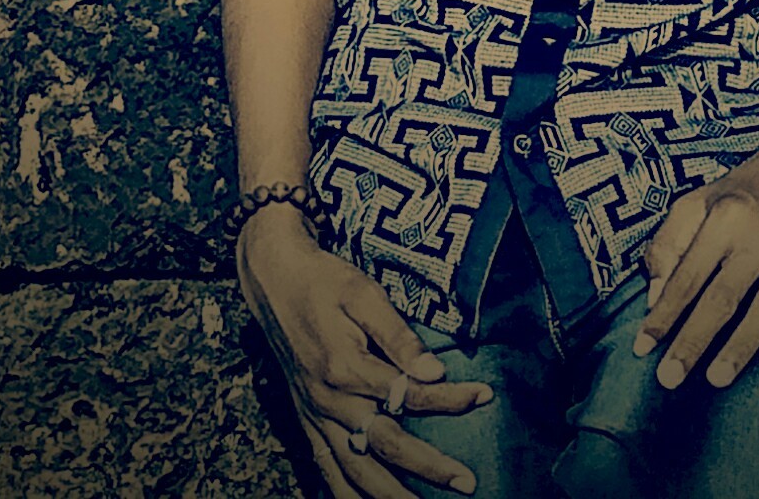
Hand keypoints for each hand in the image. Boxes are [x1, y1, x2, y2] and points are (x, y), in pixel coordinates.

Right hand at [236, 205, 494, 497]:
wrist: (273, 280)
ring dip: (389, 496)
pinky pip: (325, 468)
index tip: (485, 396)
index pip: (408, 394)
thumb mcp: (363, 294)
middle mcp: (329, 400)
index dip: (450, 400)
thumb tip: (434, 372)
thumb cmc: (325, 282)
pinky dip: (344, 494)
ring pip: (354, 468)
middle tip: (467, 483)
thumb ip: (398, 336)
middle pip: (385, 444)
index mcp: (346, 367)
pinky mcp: (305, 421)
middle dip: (429, 468)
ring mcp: (315, 415)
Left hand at [633, 91, 758, 397]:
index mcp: (725, 217)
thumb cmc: (746, 190)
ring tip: (715, 380)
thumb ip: (670, 245)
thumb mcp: (698, 201)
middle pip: (723, 296)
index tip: (642, 348)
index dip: (664, 314)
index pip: (688, 275)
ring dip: (741, 347)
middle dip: (693, 339)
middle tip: (669, 378)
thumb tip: (654, 298)